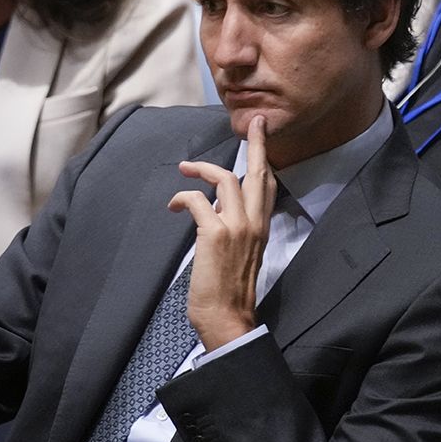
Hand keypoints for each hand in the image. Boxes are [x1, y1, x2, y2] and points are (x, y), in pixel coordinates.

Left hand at [169, 115, 274, 351]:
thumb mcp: (241, 254)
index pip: (268, 185)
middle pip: (259, 172)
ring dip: (203, 170)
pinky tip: (172, 207)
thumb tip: (216, 211)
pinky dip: (182, 197)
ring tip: (186, 169)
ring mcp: (236, 227)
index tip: (261, 137)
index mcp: (262, 228)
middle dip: (257, 144)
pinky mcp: (215, 234)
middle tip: (254, 124)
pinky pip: (197, 200)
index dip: (265, 159)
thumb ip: (235, 229)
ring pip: (226, 178)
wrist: (227, 317)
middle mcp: (254, 223)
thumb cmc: (230, 292)